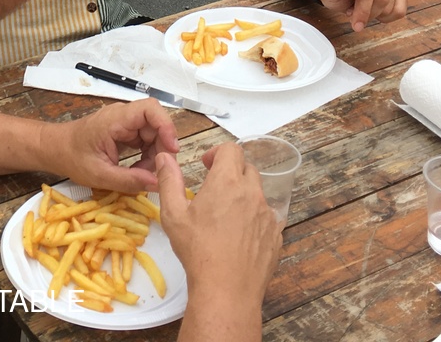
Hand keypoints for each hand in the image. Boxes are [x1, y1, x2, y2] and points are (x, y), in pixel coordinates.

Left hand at [45, 99, 179, 191]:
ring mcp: (124, 123)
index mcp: (115, 119)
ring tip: (143, 174)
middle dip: (162, 147)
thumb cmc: (72, 158)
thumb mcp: (100, 175)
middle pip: (156, 124)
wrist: (55, 149)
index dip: (166, 126)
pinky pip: (144, 140)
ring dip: (155, 154)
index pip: (150, 109)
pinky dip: (146, 156)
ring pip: (153, 133)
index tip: (172, 149)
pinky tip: (138, 170)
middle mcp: (123, 116)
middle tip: (158, 171)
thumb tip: (157, 183)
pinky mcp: (124, 131)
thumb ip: (129, 180)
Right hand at [156, 145, 280, 312]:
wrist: (227, 290)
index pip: (231, 150)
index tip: (206, 166)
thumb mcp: (173, 214)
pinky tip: (240, 237)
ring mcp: (268, 215)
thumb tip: (164, 157)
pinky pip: (267, 218)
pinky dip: (254, 219)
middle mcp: (253, 193)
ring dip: (243, 196)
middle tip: (214, 190)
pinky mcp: (276, 235)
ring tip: (226, 216)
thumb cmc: (197, 250)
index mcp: (227, 182)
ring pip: (258, 194)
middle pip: (247, 169)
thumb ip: (168, 180)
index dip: (217, 153)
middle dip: (231, 173)